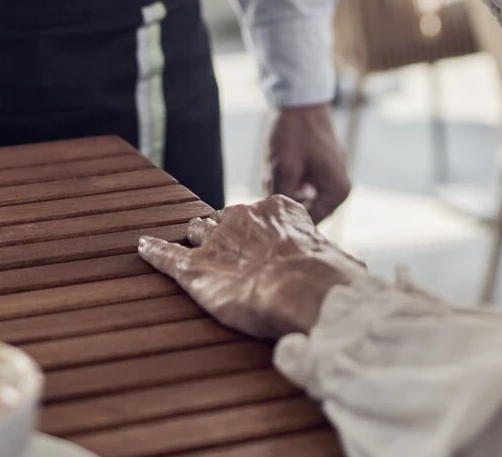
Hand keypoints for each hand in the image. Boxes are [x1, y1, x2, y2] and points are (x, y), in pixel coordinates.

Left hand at [138, 197, 367, 338]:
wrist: (305, 290)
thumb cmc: (332, 278)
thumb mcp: (343, 262)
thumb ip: (338, 263)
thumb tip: (358, 280)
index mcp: (281, 209)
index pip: (266, 213)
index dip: (265, 230)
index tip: (268, 244)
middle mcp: (245, 216)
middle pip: (228, 219)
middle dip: (227, 232)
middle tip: (231, 252)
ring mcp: (216, 239)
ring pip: (198, 230)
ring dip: (196, 238)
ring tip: (192, 245)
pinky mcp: (194, 268)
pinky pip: (166, 255)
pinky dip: (153, 250)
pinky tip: (143, 247)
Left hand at [265, 106, 350, 222]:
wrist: (302, 101)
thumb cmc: (296, 132)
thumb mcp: (285, 168)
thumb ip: (282, 199)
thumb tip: (274, 222)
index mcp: (337, 191)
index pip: (310, 221)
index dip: (287, 218)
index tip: (267, 210)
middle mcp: (339, 188)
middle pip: (305, 210)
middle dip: (284, 200)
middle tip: (269, 182)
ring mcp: (331, 178)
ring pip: (300, 198)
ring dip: (283, 189)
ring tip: (273, 171)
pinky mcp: (321, 170)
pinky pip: (302, 186)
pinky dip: (287, 181)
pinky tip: (277, 169)